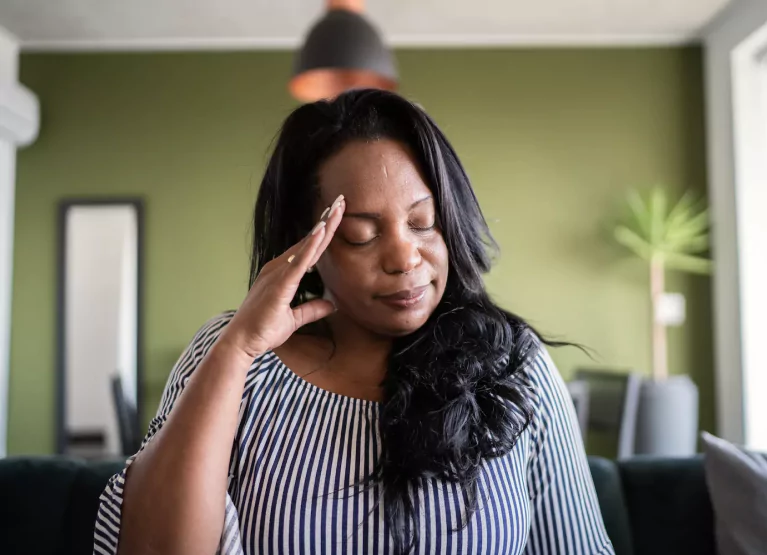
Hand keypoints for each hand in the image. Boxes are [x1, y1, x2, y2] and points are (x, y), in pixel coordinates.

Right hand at [219, 195, 345, 358]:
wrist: (241, 343)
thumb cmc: (262, 330)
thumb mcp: (293, 320)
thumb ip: (312, 309)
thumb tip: (332, 304)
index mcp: (281, 274)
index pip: (308, 249)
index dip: (323, 232)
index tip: (336, 215)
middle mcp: (278, 268)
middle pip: (309, 241)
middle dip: (326, 221)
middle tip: (341, 201)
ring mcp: (277, 274)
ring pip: (306, 246)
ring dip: (323, 227)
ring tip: (337, 208)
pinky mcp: (279, 284)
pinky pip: (299, 261)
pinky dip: (311, 245)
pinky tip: (322, 231)